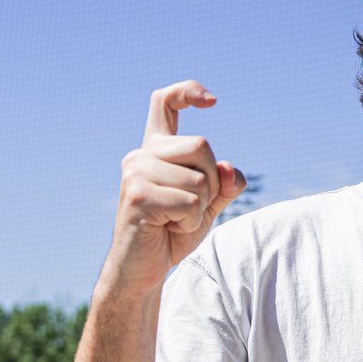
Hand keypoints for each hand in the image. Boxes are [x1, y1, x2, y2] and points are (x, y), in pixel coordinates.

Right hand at [103, 81, 244, 295]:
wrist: (143, 270)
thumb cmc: (173, 233)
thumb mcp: (208, 204)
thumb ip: (223, 184)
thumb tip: (227, 168)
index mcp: (155, 150)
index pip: (164, 102)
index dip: (187, 92)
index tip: (212, 101)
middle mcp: (141, 154)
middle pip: (201, 146)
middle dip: (211, 182)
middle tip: (190, 208)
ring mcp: (135, 172)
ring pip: (199, 179)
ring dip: (200, 208)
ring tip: (175, 220)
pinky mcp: (137, 195)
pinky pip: (189, 203)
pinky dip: (190, 222)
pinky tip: (169, 228)